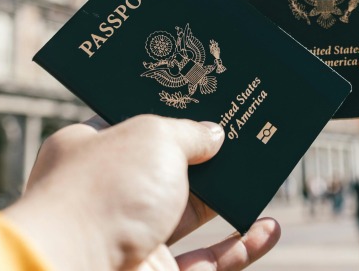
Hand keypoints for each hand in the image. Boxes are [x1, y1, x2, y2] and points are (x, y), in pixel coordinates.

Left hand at [3, 115, 280, 270]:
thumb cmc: (104, 194)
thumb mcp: (152, 137)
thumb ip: (188, 133)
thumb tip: (213, 135)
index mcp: (90, 152)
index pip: (133, 126)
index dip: (170, 115)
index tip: (206, 103)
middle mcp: (108, 195)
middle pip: (168, 171)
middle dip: (207, 157)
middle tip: (244, 136)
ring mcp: (132, 239)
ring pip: (191, 216)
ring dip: (229, 200)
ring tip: (264, 176)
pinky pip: (208, 261)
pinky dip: (241, 247)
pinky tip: (268, 228)